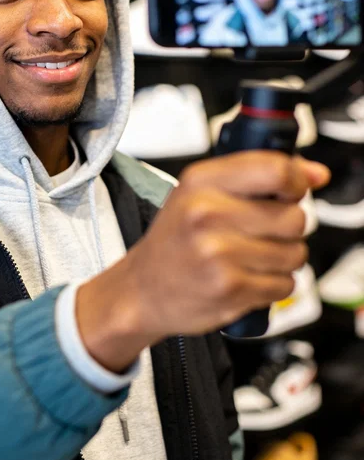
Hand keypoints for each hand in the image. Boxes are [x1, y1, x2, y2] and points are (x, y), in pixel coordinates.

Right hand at [76, 151, 329, 371]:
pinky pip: (285, 284)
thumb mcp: (201, 192)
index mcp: (201, 182)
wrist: (141, 290)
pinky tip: (246, 278)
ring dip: (282, 259)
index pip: (276, 169)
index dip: (296, 181)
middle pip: (294, 217)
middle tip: (260, 233)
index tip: (293, 191)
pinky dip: (273, 285)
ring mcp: (218, 254)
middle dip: (287, 228)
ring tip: (249, 258)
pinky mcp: (230, 289)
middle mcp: (207, 214)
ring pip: (295, 254)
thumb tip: (317, 174)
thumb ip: (259, 176)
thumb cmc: (174, 240)